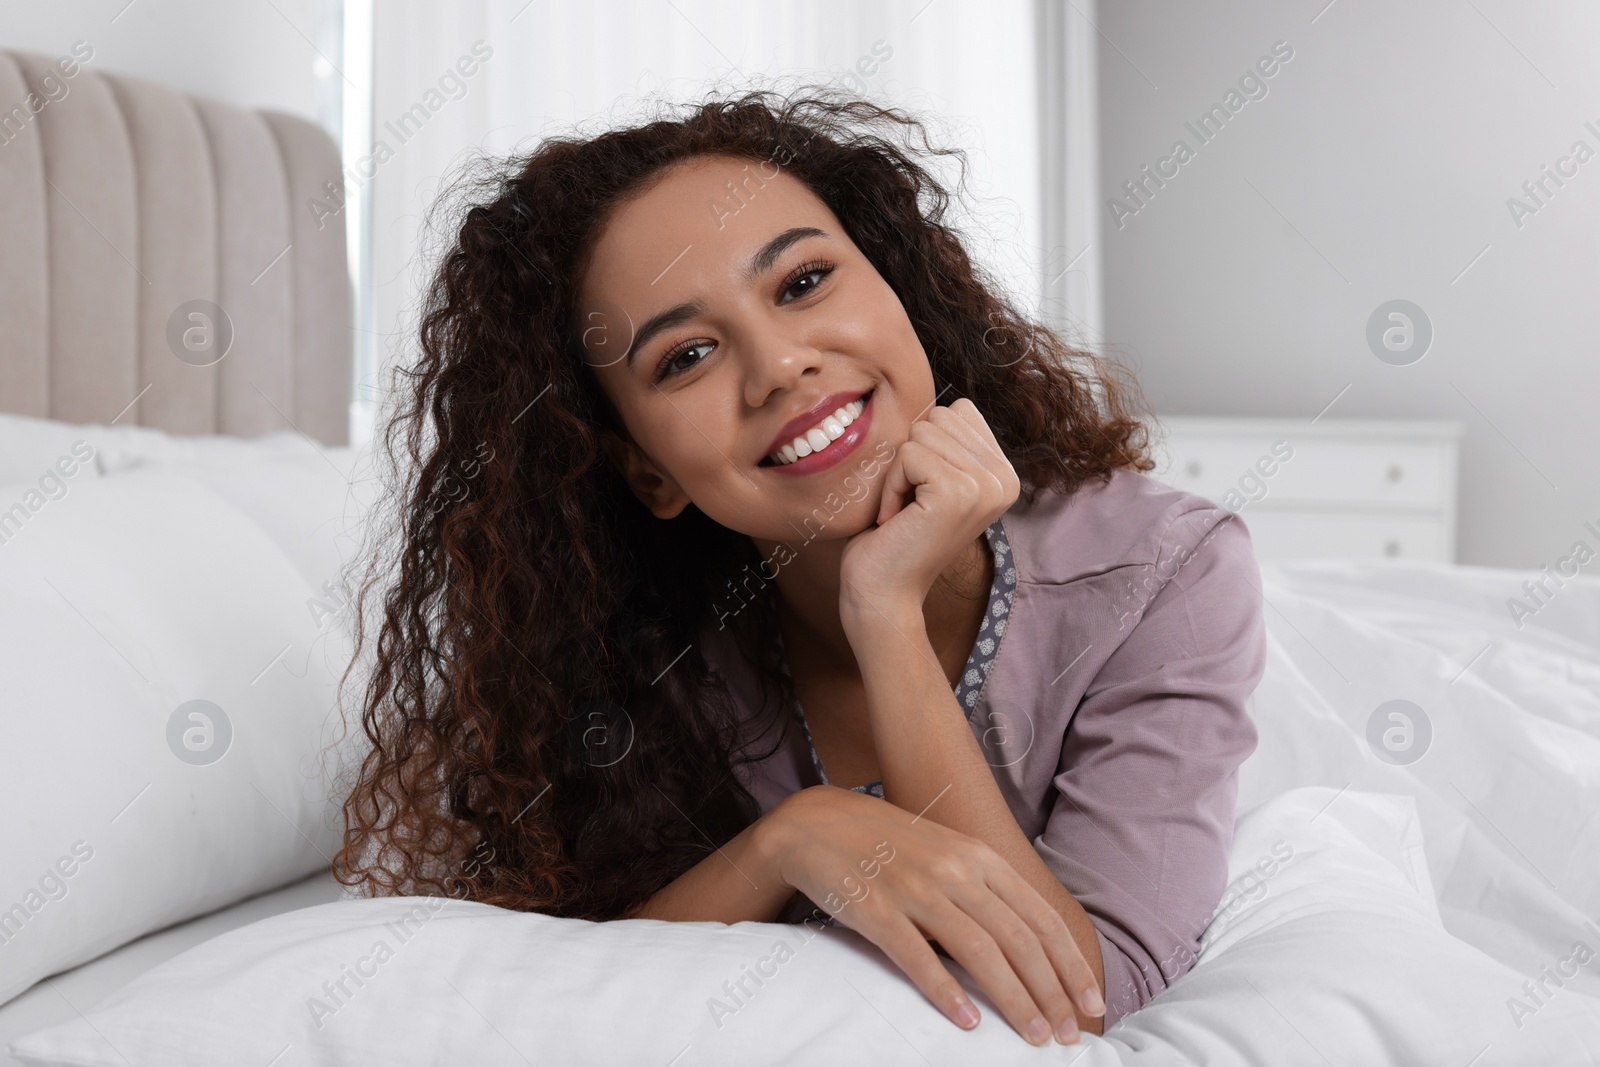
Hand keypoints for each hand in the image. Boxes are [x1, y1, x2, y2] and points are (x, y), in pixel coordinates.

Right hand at [770, 785, 1101, 1045]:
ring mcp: (915, 887)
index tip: (1090, 1004)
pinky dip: (946, 990)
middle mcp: (955, 869)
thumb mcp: (948, 853)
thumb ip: (987, 889)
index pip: (1040, 918)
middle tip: (1068, 1035)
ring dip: (1013, 998)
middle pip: (1018, 938)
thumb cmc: (889, 847)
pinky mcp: (876, 908)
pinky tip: (967, 1020)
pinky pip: (917, 955)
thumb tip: (1034, 944)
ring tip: (1033, 1035)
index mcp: (979, 857)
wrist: (816, 823)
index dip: (1070, 964)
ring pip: (978, 949)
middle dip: (1052, 992)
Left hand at [838, 398, 1019, 622]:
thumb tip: (946, 405)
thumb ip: (948, 443)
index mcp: (1004, 474)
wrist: (884, 593)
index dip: (924, 446)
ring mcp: (986, 487)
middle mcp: (1005, 480)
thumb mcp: (932, 479)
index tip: (922, 492)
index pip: (957, 412)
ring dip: (898, 472)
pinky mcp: (959, 493)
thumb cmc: (895, 535)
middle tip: (910, 504)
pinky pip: (908, 454)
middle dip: (910, 457)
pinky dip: (891, 484)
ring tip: (904, 512)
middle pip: (939, 417)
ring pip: (922, 433)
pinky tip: (896, 517)